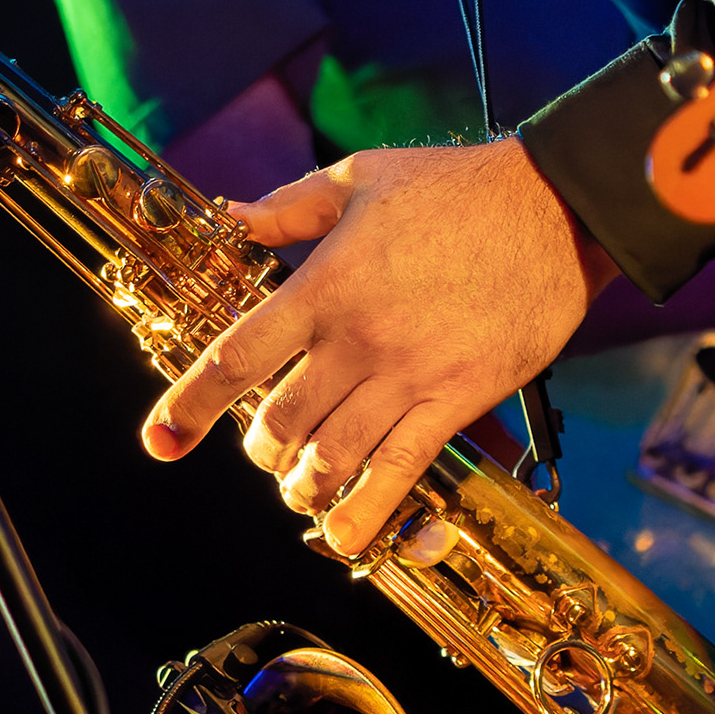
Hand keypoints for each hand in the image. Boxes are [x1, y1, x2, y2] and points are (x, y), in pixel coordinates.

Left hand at [141, 138, 615, 554]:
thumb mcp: (359, 176)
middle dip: (260, 447)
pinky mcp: (455, 401)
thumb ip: (289, 207)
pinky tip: (341, 537)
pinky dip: (364, 514)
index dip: (188, 406)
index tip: (160, 441)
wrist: (554, 209)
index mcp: (323, 285)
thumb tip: (234, 216)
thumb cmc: (454, 188)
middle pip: (280, 422)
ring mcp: (407, 376)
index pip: (237, 359)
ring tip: (300, 485)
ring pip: (332, 457)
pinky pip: (400, 473)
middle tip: (266, 446)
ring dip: (303, 484)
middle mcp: (357, 340)